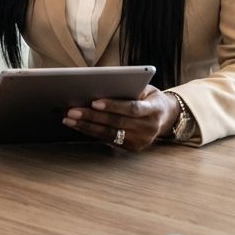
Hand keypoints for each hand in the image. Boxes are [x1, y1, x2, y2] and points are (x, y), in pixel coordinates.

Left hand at [61, 85, 179, 151]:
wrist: (166, 116)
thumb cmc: (149, 97)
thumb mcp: (145, 89)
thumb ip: (128, 88)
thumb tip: (97, 86)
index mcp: (154, 109)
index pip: (132, 108)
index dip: (113, 105)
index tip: (94, 102)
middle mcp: (149, 128)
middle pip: (117, 122)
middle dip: (92, 117)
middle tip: (71, 110)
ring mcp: (141, 141)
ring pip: (110, 134)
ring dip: (87, 127)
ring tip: (69, 119)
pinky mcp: (133, 148)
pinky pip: (109, 140)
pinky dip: (92, 133)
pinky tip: (78, 126)